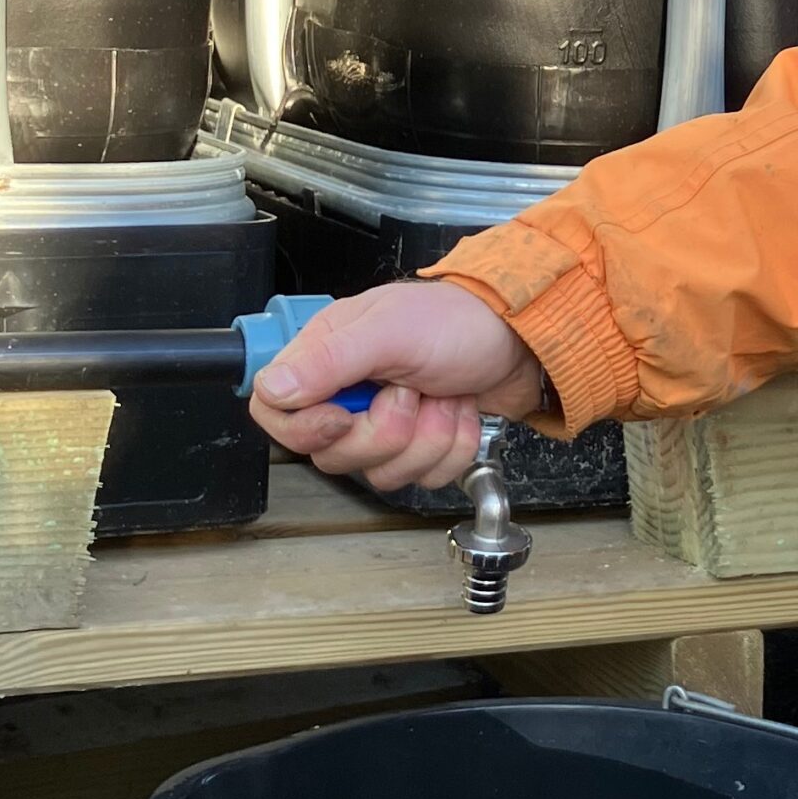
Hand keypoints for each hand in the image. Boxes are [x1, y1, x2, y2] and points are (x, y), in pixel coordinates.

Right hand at [246, 281, 546, 493]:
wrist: (523, 339)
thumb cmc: (460, 321)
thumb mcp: (391, 331)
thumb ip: (330, 360)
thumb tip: (274, 389)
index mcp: (328, 356)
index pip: (275, 411)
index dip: (305, 428)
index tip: (342, 419)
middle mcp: (350, 393)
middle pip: (332, 455)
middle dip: (387, 431)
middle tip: (413, 391)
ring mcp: (385, 423)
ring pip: (382, 473)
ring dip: (428, 437)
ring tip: (443, 396)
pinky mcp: (420, 445)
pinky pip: (423, 477)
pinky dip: (452, 447)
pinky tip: (460, 411)